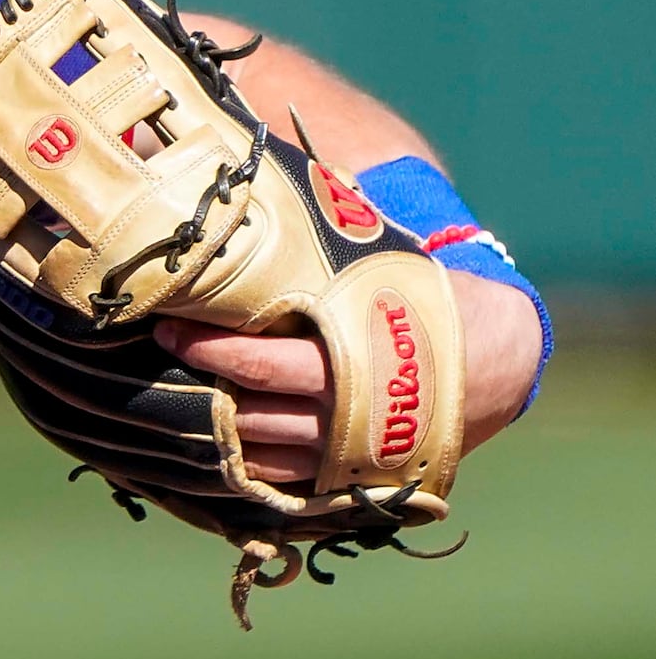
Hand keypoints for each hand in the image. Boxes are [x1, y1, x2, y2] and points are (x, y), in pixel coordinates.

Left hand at [157, 271, 544, 485]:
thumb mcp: (388, 263)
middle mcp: (348, 414)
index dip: (208, 344)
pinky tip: (208, 433)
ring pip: (260, 446)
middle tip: (161, 345)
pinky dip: (241, 460)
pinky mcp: (347, 477)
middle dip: (200, 376)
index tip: (167, 323)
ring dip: (212, 422)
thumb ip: (333, 239)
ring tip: (170, 388)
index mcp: (355, 358)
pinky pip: (280, 478)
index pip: (261, 361)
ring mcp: (346, 452)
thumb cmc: (428, 299)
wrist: (497, 361)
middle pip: (253, 405)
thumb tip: (280, 180)